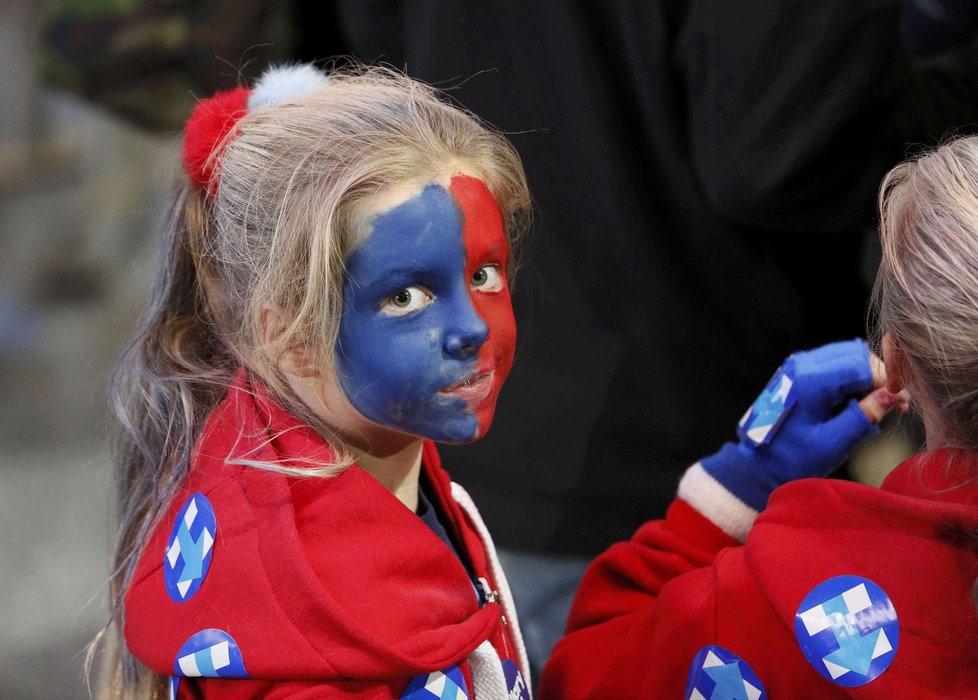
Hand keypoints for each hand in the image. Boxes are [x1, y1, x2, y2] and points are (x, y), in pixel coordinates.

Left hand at [699, 339, 905, 510]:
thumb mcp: (832, 443)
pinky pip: (831, 365)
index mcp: (809, 381)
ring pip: (845, 356)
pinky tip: (855, 402)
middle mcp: (801, 366)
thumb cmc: (792, 459)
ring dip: (866, 376)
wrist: (757, 465)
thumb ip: (863, 417)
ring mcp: (796, 367)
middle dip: (879, 376)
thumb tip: (892, 396)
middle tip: (895, 404)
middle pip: (855, 354)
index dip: (888, 381)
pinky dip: (849, 378)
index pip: (862, 365)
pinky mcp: (796, 373)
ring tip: (876, 406)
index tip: (902, 404)